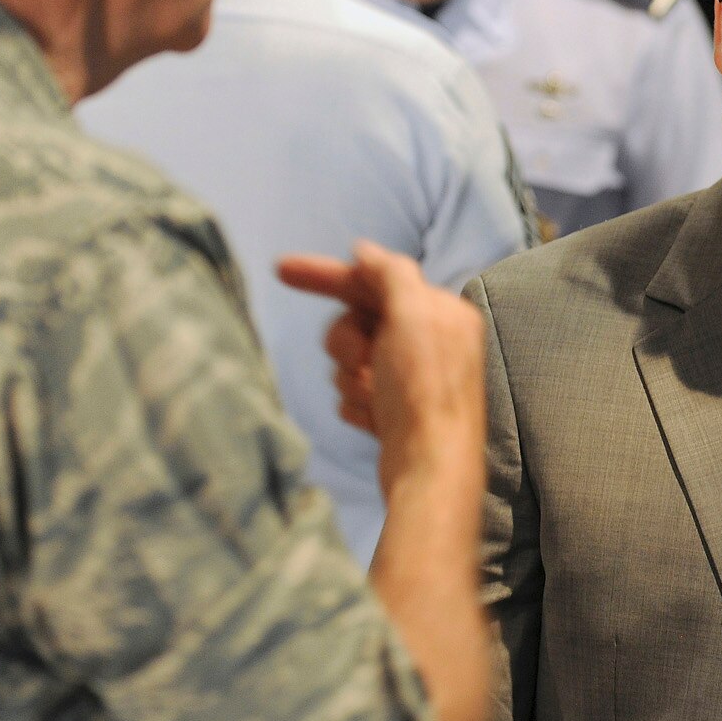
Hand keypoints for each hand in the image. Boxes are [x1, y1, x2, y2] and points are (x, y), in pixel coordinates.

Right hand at [278, 241, 484, 493]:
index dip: (328, 275)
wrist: (428, 470)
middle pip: (356, 321)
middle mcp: (431, 342)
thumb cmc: (424, 391)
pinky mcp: (394, 411)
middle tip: (360, 361)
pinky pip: (351, 394)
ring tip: (375, 397)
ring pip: (349, 360)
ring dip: (352, 378)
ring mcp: (411, 379)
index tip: (281, 269)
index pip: (374, 280)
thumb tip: (365, 251)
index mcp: (440, 313)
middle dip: (346, 343)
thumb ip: (391, 275)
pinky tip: (375, 420)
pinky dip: (356, 405)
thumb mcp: (412, 317)